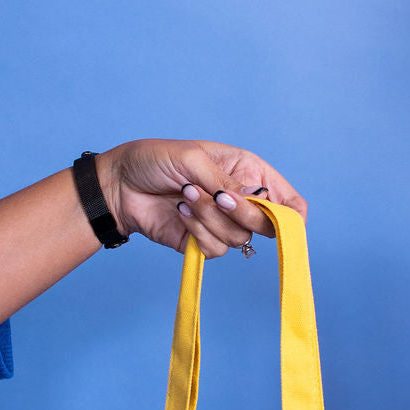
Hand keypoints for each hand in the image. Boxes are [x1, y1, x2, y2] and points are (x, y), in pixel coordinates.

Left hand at [98, 139, 306, 257]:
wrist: (118, 185)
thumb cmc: (155, 160)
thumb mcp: (194, 159)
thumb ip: (227, 182)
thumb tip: (252, 201)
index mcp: (248, 173)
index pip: (289, 202)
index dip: (291, 215)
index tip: (277, 216)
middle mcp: (241, 201)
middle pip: (267, 224)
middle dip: (242, 212)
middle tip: (216, 197)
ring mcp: (223, 224)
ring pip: (239, 238)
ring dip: (209, 218)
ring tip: (185, 196)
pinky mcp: (203, 242)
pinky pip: (216, 250)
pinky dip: (197, 232)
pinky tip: (180, 214)